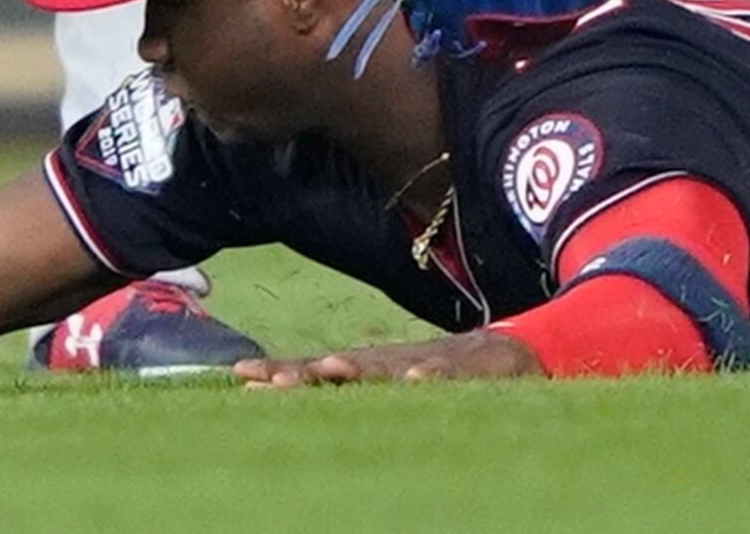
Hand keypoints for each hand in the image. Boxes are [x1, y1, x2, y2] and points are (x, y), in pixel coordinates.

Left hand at [234, 329, 539, 388]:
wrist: (510, 354)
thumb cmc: (438, 374)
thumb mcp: (388, 383)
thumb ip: (350, 388)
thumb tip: (288, 394)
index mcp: (368, 368)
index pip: (314, 370)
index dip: (280, 371)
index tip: (240, 375)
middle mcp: (388, 361)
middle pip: (339, 366)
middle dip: (304, 373)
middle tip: (271, 382)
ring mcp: (422, 362)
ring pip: (385, 367)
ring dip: (357, 369)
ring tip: (330, 371)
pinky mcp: (461, 370)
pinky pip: (443, 373)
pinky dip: (428, 375)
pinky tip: (414, 381)